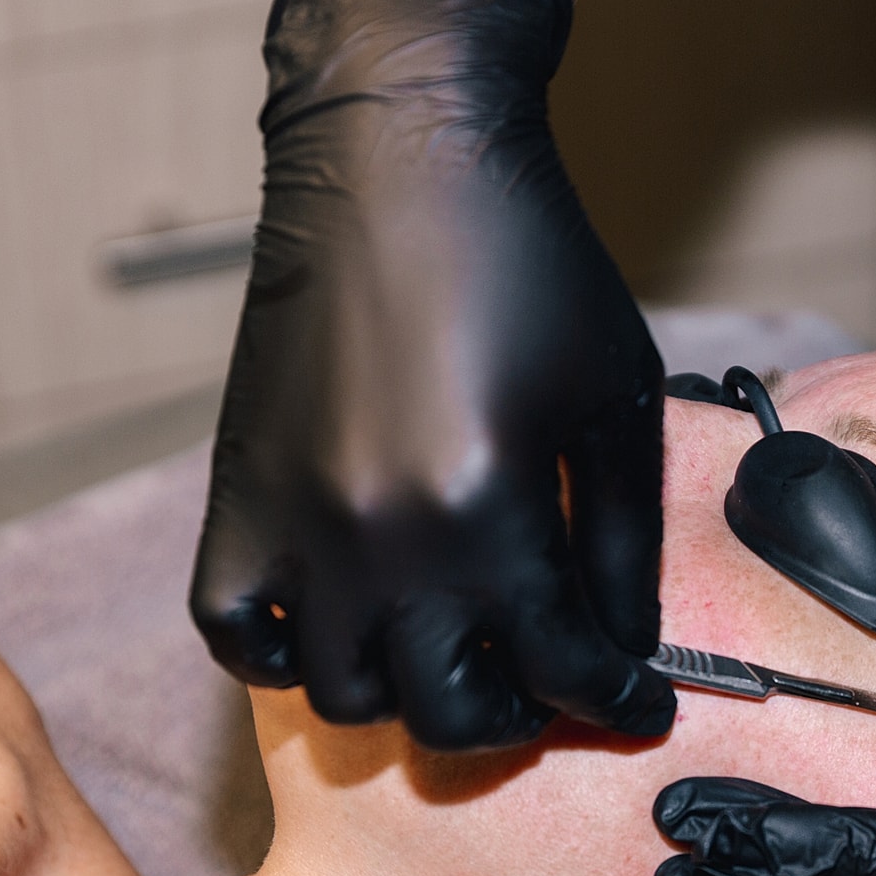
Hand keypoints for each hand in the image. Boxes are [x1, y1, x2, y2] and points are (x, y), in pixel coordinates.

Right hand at [192, 0, 671, 751]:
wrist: (398, 158)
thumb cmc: (530, 265)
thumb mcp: (616, 400)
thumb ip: (626, 543)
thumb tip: (627, 646)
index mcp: (491, 514)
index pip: (563, 672)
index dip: (617, 697)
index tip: (639, 701)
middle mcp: (384, 540)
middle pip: (449, 717)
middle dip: (517, 713)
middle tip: (547, 680)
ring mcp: (297, 525)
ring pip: (345, 697)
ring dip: (409, 693)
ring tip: (456, 649)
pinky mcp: (239, 497)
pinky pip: (235, 637)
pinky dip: (287, 656)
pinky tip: (347, 622)